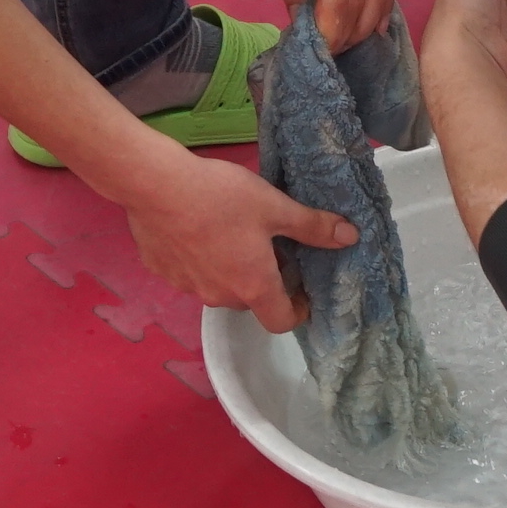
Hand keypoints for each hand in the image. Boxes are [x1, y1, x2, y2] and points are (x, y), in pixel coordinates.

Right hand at [97, 140, 357, 323]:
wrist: (155, 184)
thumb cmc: (221, 196)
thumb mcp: (274, 206)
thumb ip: (313, 226)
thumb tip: (351, 237)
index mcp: (252, 286)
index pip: (281, 323)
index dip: (296, 309)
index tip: (300, 287)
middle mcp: (219, 296)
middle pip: (250, 301)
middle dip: (263, 281)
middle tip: (267, 246)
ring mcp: (186, 286)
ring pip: (218, 287)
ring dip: (229, 270)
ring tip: (230, 232)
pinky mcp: (161, 271)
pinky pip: (190, 273)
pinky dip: (199, 259)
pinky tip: (196, 228)